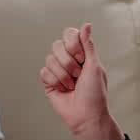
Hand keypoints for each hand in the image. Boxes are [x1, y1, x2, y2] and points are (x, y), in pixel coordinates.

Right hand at [40, 24, 122, 139]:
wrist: (86, 115)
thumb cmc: (95, 93)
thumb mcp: (95, 65)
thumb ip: (88, 44)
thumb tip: (87, 25)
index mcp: (81, 53)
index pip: (69, 34)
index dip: (72, 44)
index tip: (81, 58)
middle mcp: (68, 59)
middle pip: (56, 45)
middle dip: (68, 62)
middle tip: (78, 74)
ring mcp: (57, 70)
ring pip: (49, 59)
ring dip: (63, 75)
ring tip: (72, 85)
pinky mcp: (48, 81)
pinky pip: (44, 72)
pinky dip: (55, 82)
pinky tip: (63, 89)